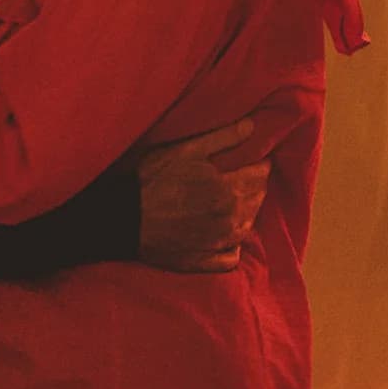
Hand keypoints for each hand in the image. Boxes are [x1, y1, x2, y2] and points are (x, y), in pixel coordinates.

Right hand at [135, 119, 270, 272]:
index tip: (259, 161)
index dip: (261, 165)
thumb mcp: (186, 150)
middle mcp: (229, 218)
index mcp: (228, 189)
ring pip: (247, 227)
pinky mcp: (204, 262)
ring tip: (240, 203)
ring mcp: (218, 243)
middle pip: (257, 201)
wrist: (126, 217)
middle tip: (250, 179)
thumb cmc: (153, 179)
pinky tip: (227, 237)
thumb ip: (222, 138)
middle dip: (256, 187)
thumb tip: (252, 126)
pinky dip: (233, 247)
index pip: (259, 176)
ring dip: (248, 213)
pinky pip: (231, 257)